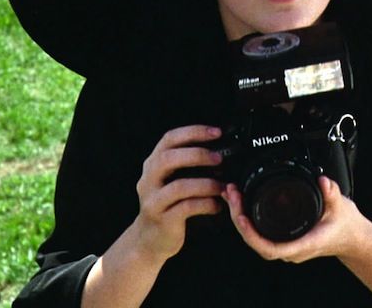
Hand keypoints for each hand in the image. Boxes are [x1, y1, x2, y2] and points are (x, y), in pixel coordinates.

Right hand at [132, 125, 223, 263]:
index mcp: (153, 164)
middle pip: (168, 158)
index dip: (193, 132)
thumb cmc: (167, 204)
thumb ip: (186, 163)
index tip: (216, 132)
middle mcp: (149, 179)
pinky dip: (205, 204)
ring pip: (178, 186)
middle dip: (197, 155)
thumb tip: (220, 149)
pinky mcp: (162, 219)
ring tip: (222, 186)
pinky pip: (186, 208)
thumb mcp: (170, 179)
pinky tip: (217, 205)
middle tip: (219, 158)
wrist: (149, 239)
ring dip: (206, 184)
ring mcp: (153, 200)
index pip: (169, 139)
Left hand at [222, 176, 366, 263]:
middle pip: (256, 242)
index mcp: (303, 243)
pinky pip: (260, 232)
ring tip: (232, 195)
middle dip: (239, 219)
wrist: (353, 237)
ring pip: (256, 238)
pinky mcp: (283, 238)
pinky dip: (248, 218)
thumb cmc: (345, 226)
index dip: (252, 235)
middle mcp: (291, 248)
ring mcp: (286, 244)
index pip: (270, 248)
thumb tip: (323, 181)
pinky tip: (241, 203)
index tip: (241, 217)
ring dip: (240, 217)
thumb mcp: (341, 206)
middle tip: (232, 195)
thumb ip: (332, 193)